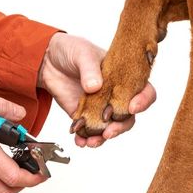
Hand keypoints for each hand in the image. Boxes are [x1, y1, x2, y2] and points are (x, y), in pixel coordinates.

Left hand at [38, 32, 155, 146]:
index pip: (144, 90)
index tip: (132, 107)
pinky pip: (90, 131)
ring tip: (91, 141)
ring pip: (111, 127)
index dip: (143, 100)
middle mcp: (116, 94)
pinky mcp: (85, 116)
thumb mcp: (82, 53)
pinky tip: (80, 141)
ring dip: (104, 137)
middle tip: (109, 131)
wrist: (48, 60)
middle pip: (128, 115)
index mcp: (124, 76)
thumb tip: (94, 87)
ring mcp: (101, 107)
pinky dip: (86, 139)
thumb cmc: (72, 50)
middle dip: (121, 126)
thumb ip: (89, 69)